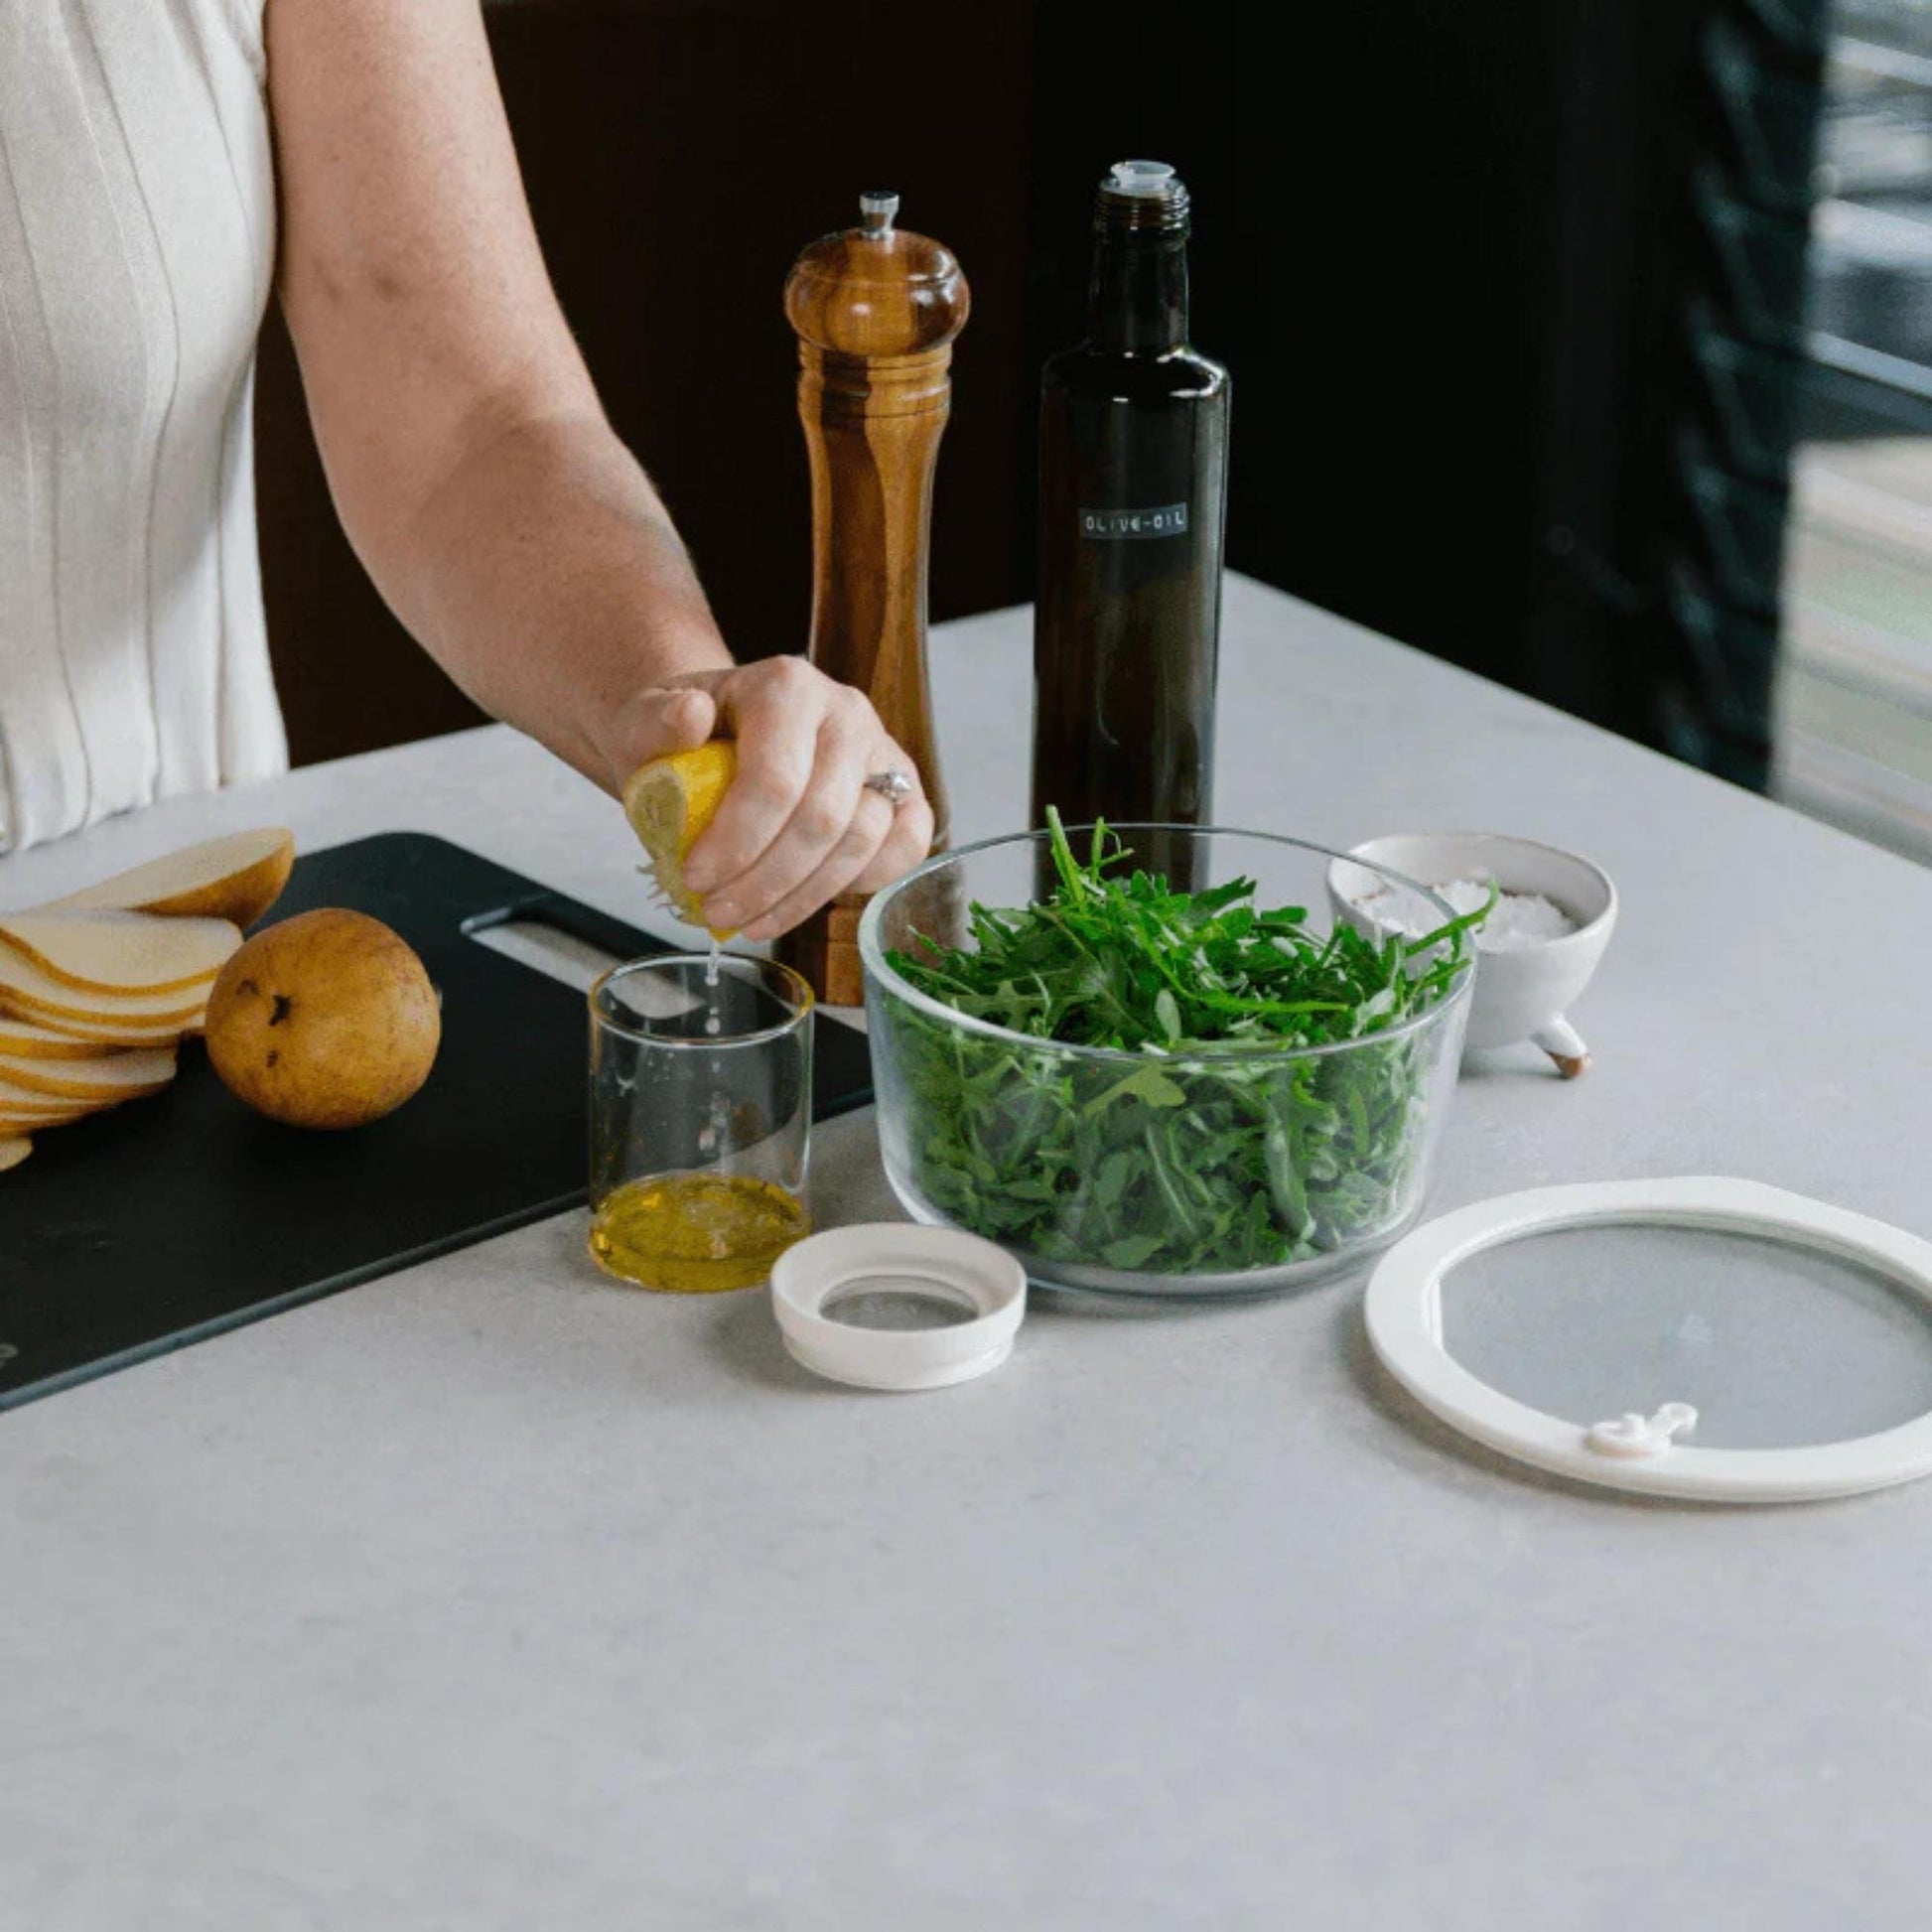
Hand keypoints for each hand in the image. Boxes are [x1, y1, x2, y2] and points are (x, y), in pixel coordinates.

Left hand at [609, 659, 936, 939]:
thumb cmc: (684, 739)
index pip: (776, 779)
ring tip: (751, 919)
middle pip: (823, 818)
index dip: (738, 842)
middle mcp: (846, 712)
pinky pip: (906, 845)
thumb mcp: (645, 724)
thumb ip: (655, 720)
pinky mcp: (904, 788)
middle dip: (767, 880)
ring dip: (804, 895)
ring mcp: (881, 750)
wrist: (719, 737)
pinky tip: (810, 897)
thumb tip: (690, 716)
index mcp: (787, 686)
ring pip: (863, 840)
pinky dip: (865, 882)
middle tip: (719, 911)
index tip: (696, 880)